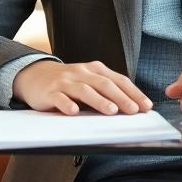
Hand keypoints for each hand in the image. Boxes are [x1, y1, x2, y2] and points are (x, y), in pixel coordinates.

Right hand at [12, 60, 153, 115]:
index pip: (118, 80)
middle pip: (104, 84)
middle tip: (133, 110)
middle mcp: (81, 72)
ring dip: (99, 101)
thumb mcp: (88, 81)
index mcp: (95, 69)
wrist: (35, 75)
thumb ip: (106, 91)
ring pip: (84, 90)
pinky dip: (67, 104)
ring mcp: (65, 81)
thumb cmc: (68, 82)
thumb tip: (131, 107)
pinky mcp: (49, 91)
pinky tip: (74, 112)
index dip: (133, 92)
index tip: (146, 106)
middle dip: (121, 97)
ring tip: (111, 111)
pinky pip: (59, 97)